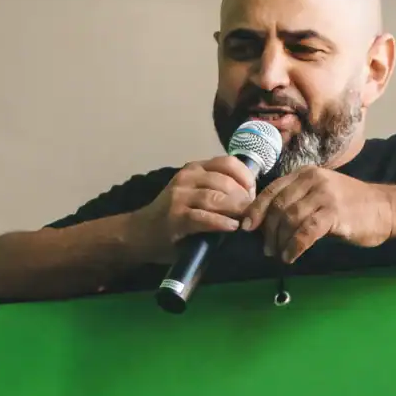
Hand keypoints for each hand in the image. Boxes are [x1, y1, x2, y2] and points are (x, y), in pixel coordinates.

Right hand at [127, 155, 256, 261]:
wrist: (141, 232)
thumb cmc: (174, 215)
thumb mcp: (195, 194)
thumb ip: (217, 190)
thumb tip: (252, 198)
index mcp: (195, 169)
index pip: (228, 163)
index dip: (246, 178)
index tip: (253, 194)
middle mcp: (187, 177)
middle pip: (225, 182)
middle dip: (244, 198)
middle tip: (252, 212)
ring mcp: (179, 197)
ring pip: (216, 197)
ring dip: (235, 209)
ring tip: (246, 220)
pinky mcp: (176, 217)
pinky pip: (204, 217)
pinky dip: (221, 222)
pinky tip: (232, 227)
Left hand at [241, 167, 395, 264]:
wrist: (386, 209)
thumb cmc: (352, 206)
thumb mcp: (321, 195)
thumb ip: (297, 201)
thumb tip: (267, 223)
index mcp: (305, 174)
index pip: (272, 190)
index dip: (256, 210)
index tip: (246, 227)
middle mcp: (312, 180)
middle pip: (278, 206)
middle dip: (268, 230)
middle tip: (267, 248)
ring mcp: (324, 195)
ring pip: (289, 219)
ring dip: (280, 240)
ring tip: (279, 254)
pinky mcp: (334, 213)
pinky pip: (306, 231)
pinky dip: (294, 246)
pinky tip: (291, 256)